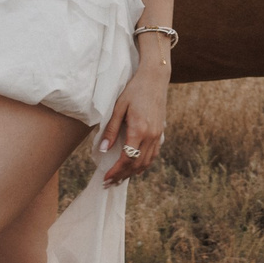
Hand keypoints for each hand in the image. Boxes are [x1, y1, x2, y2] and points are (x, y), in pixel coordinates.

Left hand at [100, 65, 167, 183]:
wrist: (154, 79)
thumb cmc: (134, 90)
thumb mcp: (118, 108)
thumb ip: (111, 130)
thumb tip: (103, 149)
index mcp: (139, 130)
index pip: (127, 159)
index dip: (115, 171)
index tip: (105, 178)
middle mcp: (151, 136)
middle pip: (137, 165)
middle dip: (122, 176)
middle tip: (109, 183)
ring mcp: (158, 135)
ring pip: (146, 162)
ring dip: (132, 173)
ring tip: (119, 179)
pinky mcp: (160, 133)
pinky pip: (153, 155)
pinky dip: (143, 165)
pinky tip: (134, 167)